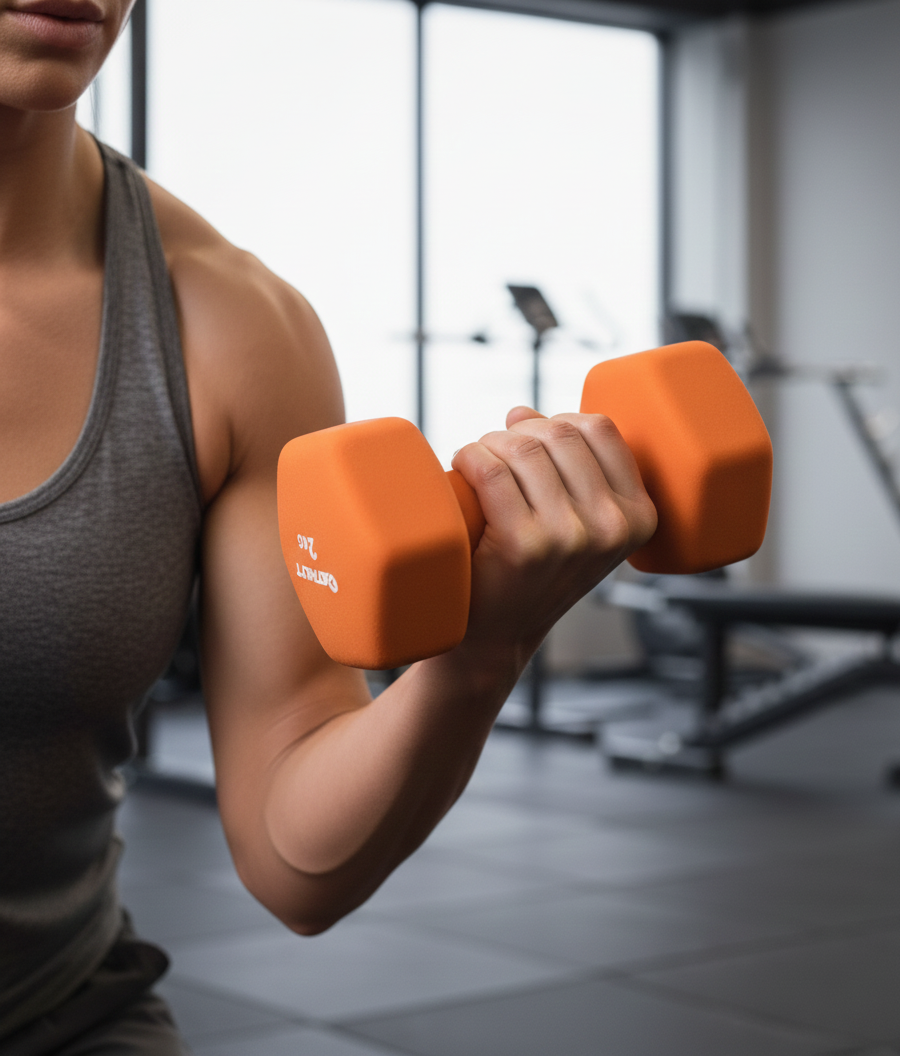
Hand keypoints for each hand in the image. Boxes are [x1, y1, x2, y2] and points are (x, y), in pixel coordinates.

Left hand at [450, 406, 657, 662]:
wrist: (497, 634)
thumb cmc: (532, 571)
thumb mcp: (574, 521)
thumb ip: (564, 464)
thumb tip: (522, 412)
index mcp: (639, 516)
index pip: (600, 428)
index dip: (557, 420)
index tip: (533, 441)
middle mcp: (612, 526)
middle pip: (558, 432)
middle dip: (518, 433)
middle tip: (495, 455)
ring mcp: (570, 536)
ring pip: (522, 447)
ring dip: (489, 445)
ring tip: (477, 464)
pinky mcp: (525, 544)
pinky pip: (491, 469)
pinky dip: (469, 457)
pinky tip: (461, 468)